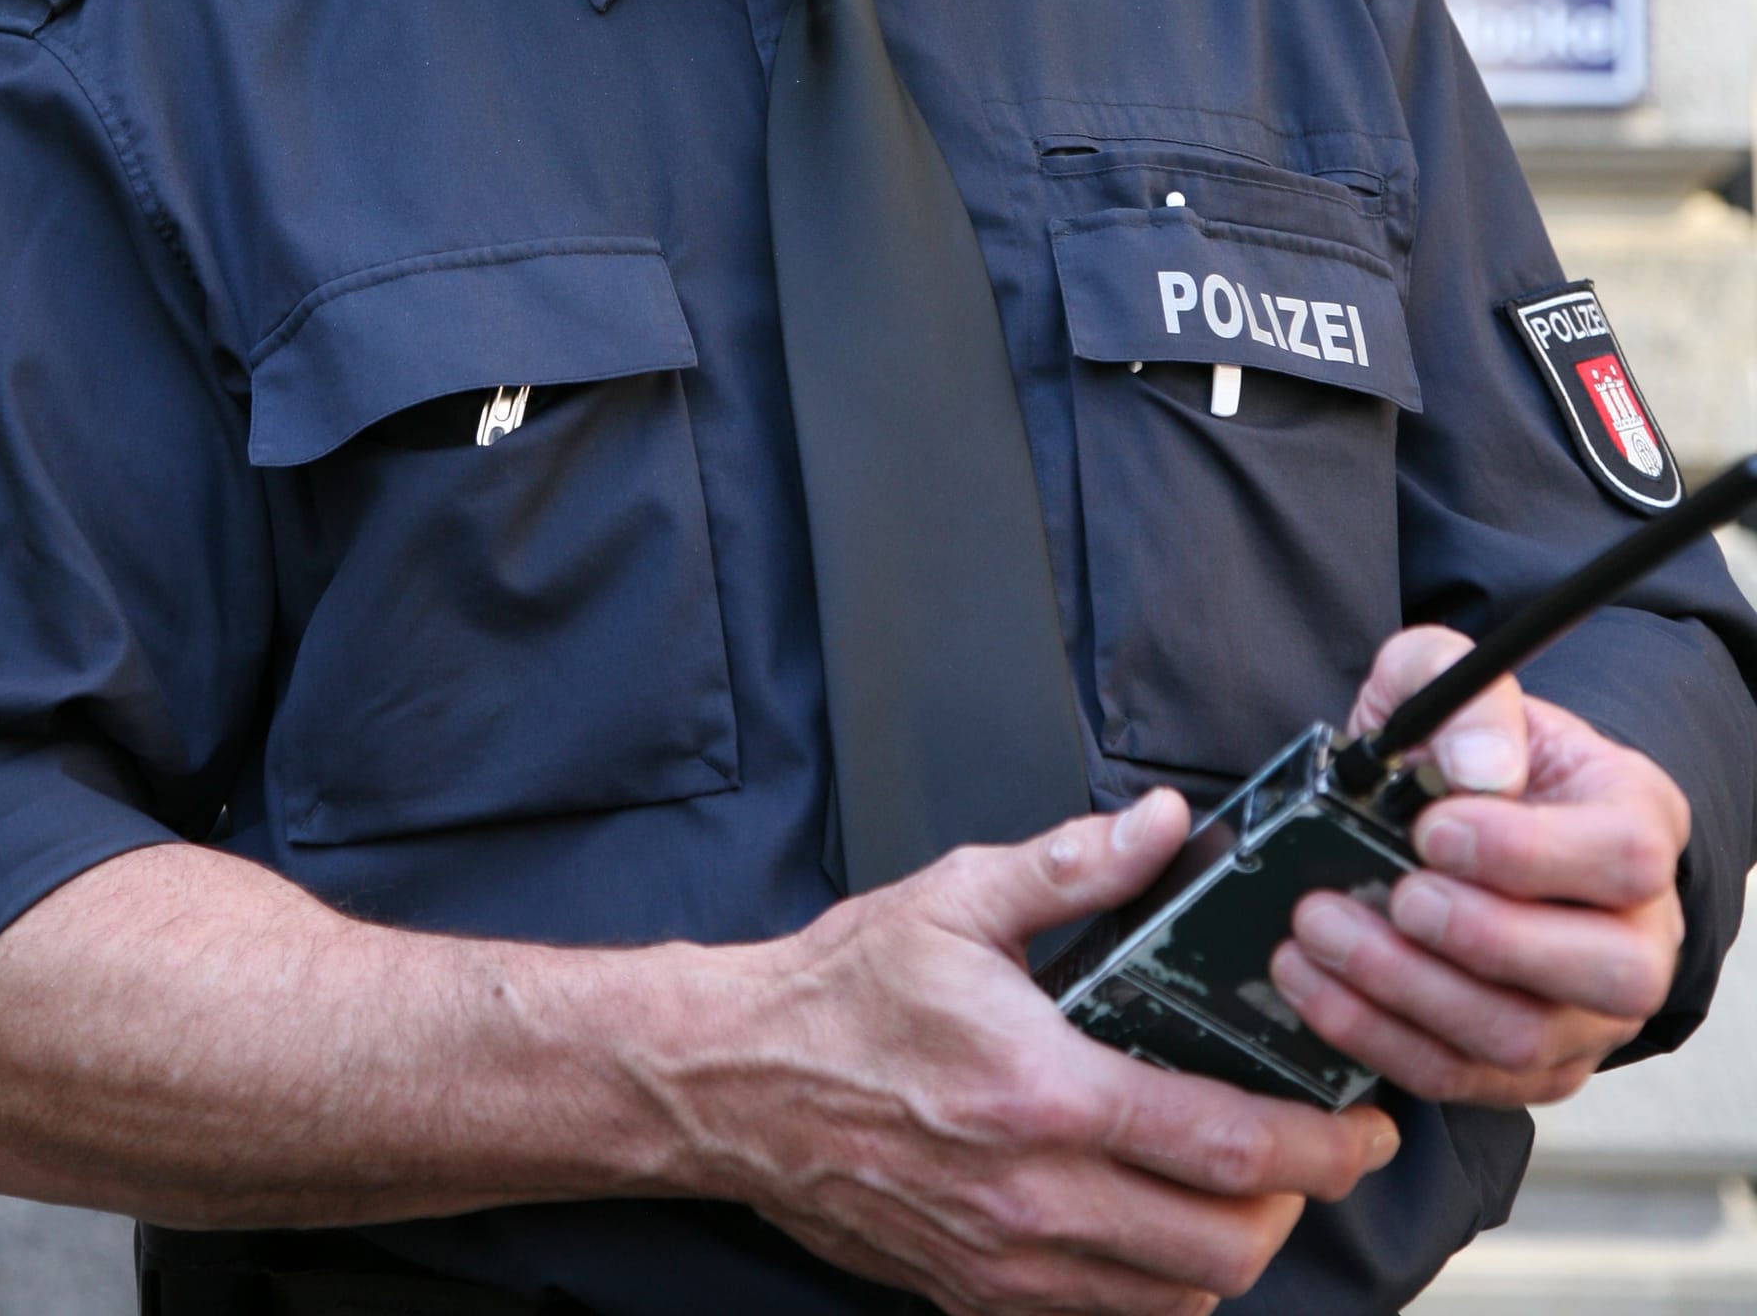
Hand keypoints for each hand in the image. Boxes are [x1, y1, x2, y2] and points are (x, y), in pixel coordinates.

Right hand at [676, 799, 1399, 1315]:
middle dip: (1293, 1204)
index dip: (1321, 1144)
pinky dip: (1154, 1286)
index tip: (1364, 1125)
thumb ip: (1074, 865)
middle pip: (1223, 1246)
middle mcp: (1034, 1198)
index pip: (1225, 1144)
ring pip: (1175, 1300)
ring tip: (1236, 1183)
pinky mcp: (974, 1296)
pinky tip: (1151, 1220)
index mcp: (1042, 1092)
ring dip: (1227, 1249)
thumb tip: (1169, 826)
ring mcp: (1005, 1264)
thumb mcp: (957, 897)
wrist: (731, 1084)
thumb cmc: (842, 990)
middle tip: (1309, 1151)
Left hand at [1270, 626, 1688, 1107]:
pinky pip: (1462, 1077)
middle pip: (1605, 973)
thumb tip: (1477, 770)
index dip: (1528, 853)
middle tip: (1396, 897)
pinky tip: (1311, 982)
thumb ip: (1466, 699)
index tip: (1431, 830)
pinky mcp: (1528, 1065)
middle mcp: (1636, 933)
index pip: (1623, 856)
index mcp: (1636, 823)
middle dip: (1483, 941)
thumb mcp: (1454, 682)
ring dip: (1408, 991)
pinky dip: (1377, 1035)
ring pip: (1522, 1039)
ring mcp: (1587, 1013)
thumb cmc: (1464, 747)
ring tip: (1320, 930)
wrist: (1450, 811)